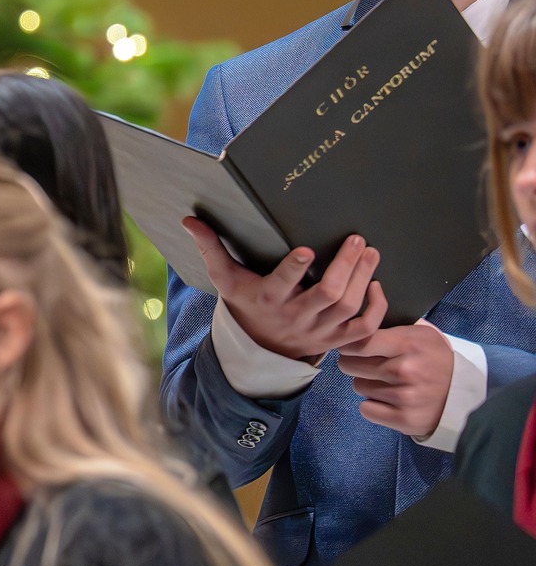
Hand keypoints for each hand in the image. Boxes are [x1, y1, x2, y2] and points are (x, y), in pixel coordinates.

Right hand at [183, 221, 385, 360]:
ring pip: (348, 307)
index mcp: (268, 298)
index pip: (282, 284)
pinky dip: (375, 309)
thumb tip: (189, 220)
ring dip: (363, 278)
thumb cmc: (244, 302)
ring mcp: (319, 330)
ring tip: (370, 253)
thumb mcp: (225, 277)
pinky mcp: (336, 339)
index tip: (308, 249)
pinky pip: (364, 329)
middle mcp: (295, 316)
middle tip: (356, 239)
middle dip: (345, 266)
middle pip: (327, 294)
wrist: (260, 345)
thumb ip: (210, 247)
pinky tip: (377, 286)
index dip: (295, 268)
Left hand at [339, 326, 455, 436]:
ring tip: (387, 382)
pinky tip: (389, 400)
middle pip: (349, 365)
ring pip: (358, 386)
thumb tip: (358, 320)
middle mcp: (405, 370)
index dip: (349, 344)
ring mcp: (405, 396)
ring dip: (367, 384)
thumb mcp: (422, 334)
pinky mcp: (404, 419)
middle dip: (355, 364)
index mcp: (407, 344)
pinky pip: (366, 409)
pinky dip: (373, 406)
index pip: (358, 342)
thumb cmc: (436, 359)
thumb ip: (390, 327)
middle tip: (370, 365)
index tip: (352, 347)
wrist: (466, 393)